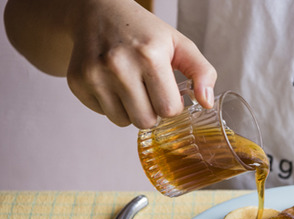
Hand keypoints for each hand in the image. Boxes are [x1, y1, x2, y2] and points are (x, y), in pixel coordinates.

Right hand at [66, 0, 215, 127]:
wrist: (98, 11)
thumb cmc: (144, 31)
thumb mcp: (180, 44)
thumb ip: (202, 72)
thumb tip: (206, 102)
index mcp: (149, 56)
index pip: (169, 109)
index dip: (172, 104)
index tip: (167, 90)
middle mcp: (118, 65)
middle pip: (146, 121)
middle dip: (152, 111)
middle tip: (149, 90)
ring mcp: (94, 75)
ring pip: (123, 122)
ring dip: (131, 111)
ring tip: (131, 86)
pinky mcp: (77, 82)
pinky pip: (103, 114)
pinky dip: (111, 105)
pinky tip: (113, 83)